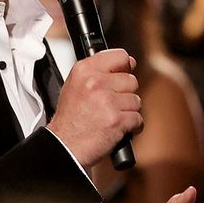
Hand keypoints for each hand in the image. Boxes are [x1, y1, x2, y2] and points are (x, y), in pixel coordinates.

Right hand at [46, 48, 140, 167]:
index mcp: (84, 71)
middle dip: (125, 94)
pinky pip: (138, 119)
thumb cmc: (70, 120)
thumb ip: (98, 72)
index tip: (123, 74)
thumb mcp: (75, 85)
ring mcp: (107, 101)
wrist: (64, 146)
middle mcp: (95, 83)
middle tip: (110, 105)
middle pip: (131, 80)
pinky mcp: (117, 119)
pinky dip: (132, 127)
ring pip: (136, 101)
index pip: (119, 56)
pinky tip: (117, 129)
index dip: (124, 67)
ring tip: (111, 118)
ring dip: (128, 112)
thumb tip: (128, 62)